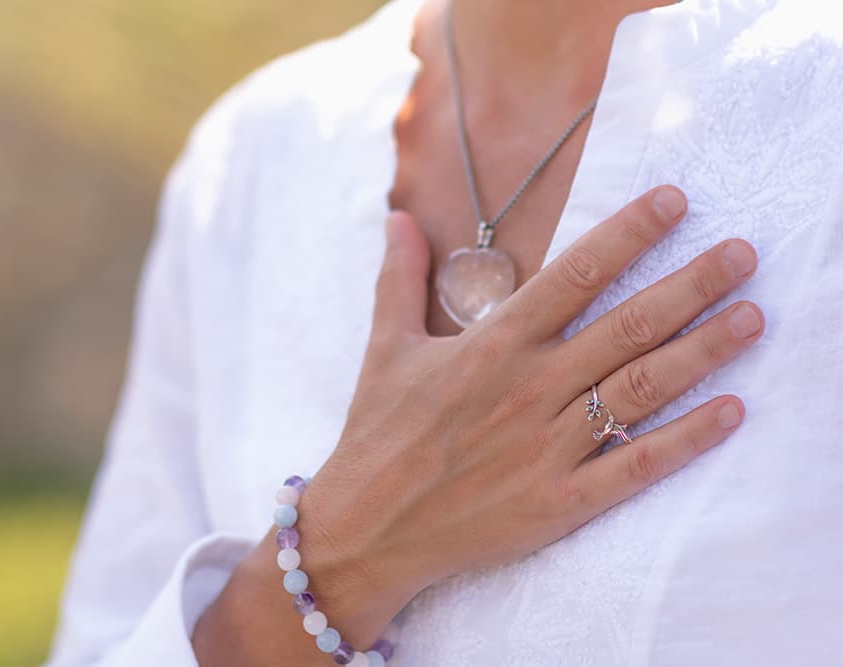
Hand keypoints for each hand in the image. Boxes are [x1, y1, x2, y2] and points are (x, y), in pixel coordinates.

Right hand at [298, 186, 761, 642]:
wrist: (367, 528)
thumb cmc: (377, 433)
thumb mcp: (383, 348)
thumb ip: (398, 279)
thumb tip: (396, 218)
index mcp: (491, 346)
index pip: (574, 275)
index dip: (628, 233)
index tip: (675, 201)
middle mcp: (528, 389)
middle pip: (627, 325)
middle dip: (692, 285)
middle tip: (743, 254)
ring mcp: (547, 446)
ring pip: (641, 389)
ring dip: (703, 351)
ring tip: (753, 318)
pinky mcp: (559, 501)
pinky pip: (634, 465)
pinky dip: (685, 439)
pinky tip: (730, 412)